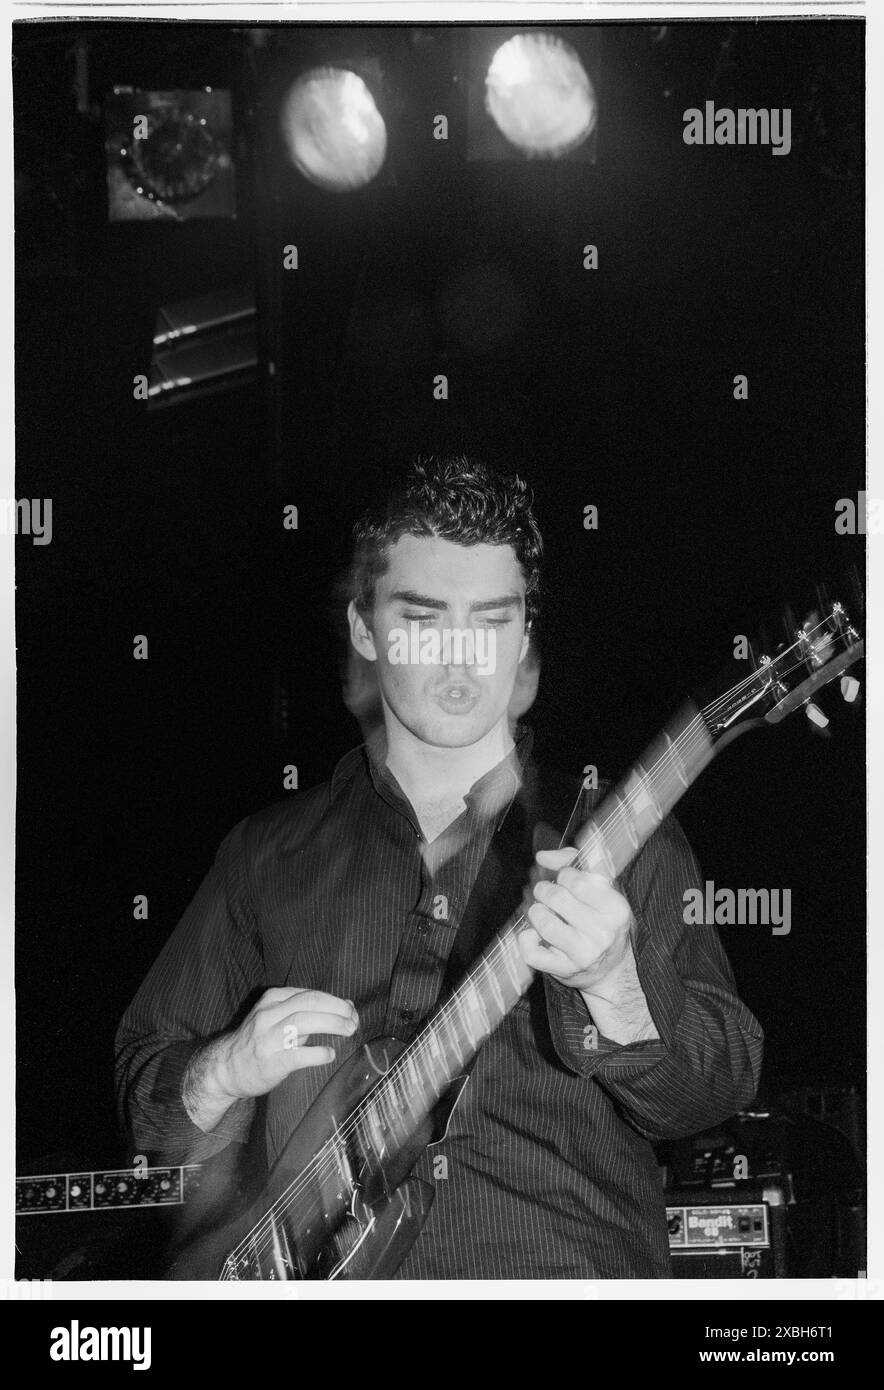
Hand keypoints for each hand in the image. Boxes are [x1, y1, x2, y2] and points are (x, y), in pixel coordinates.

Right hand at [212, 987, 357, 1101]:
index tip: (351, 1011)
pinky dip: (317, 1052)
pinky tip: (329, 1054)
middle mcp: (268, 1015)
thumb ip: (308, 1011)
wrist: (226, 1068)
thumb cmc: (259, 1042)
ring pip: (303, 1021)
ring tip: (349, 1030)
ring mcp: (267, 1038)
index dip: (335, 1001)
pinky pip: (297, 1054)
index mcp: (273, 1000)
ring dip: (331, 1024)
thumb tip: (346, 1005)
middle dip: (337, 1009)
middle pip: (309, 1003)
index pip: (310, 994)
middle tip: (354, 1020)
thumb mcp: (277, 1017)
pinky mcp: (269, 1062)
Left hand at [518, 846, 633, 992]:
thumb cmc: (602, 922)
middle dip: (544, 890)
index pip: (576, 880)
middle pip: (557, 897)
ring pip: (543, 922)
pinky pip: (531, 952)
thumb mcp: (601, 891)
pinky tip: (534, 935)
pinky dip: (526, 939)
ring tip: (542, 913)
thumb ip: (574, 863)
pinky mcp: (564, 971)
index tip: (565, 880)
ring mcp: (583, 955)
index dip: (563, 875)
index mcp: (616, 909)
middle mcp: (602, 933)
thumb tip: (542, 856)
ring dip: (535, 913)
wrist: (611, 970)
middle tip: (547, 894)